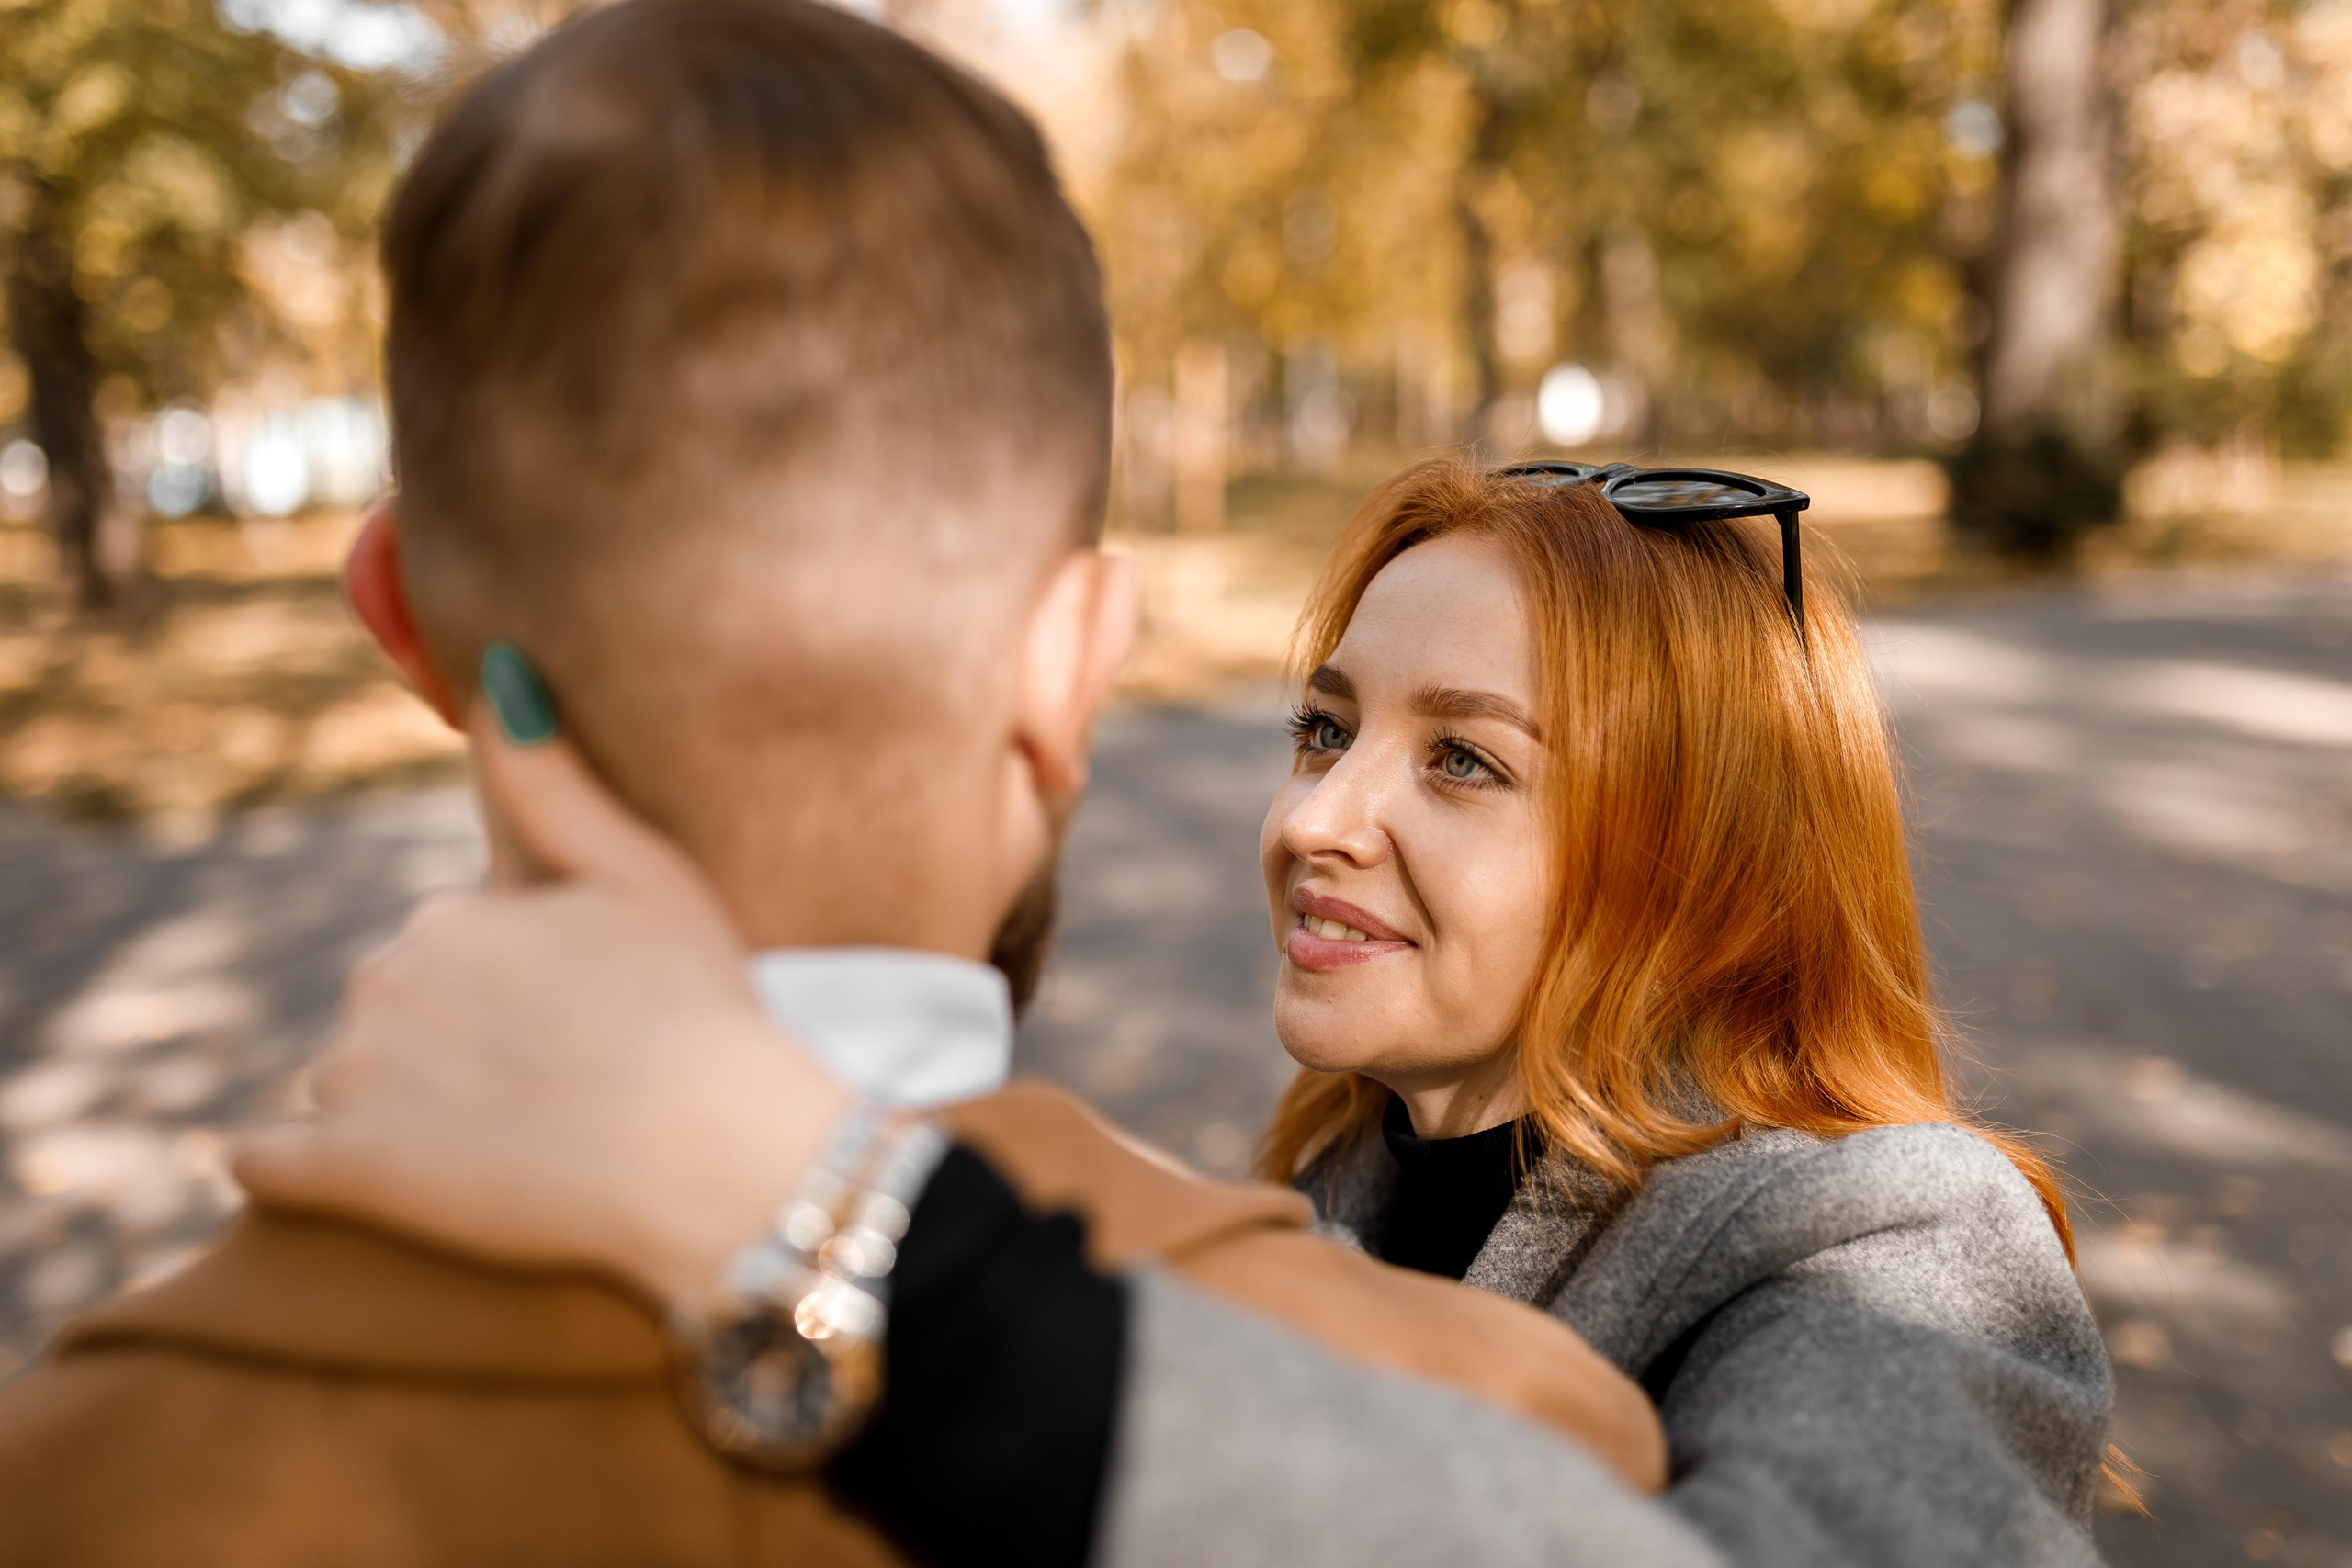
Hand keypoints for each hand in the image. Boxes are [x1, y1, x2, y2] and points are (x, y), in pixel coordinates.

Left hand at [233, 695, 851, 1307]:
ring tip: (503, 1151)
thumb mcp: (646, 875)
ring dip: (399, 1113)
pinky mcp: (344, 1172)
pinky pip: (269, 1164)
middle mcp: (386, 978)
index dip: (517, 993)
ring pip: (349, 1086)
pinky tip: (343, 1179)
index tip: (579, 1032)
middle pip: (399, 1016)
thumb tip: (496, 670)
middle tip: (552, 1094)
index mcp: (453, 912)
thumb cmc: (699, 1012)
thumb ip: (554, 782)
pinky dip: (290, 1168)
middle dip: (452, 1048)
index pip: (454, 951)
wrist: (709, 1159)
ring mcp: (358, 1078)